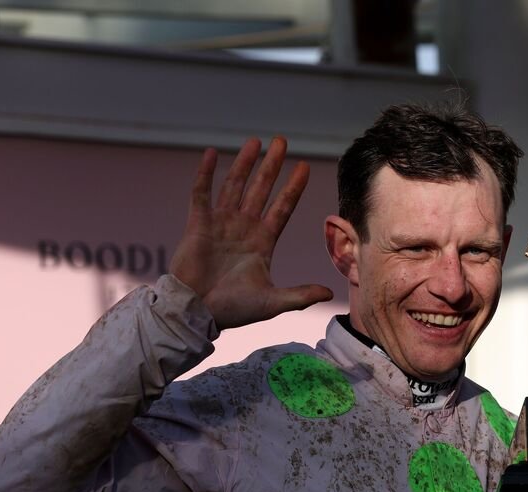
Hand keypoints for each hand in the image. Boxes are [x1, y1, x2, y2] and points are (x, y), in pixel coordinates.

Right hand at [170, 137, 332, 328]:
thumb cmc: (233, 309)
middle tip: (281, 141)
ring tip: (255, 141)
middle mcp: (243, 228)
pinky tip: (211, 153)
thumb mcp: (273, 301)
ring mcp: (220, 224)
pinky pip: (201, 193)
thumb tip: (330, 293)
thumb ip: (300, 295)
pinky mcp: (197, 225)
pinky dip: (205, 173)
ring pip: (234, 185)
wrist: (197, 313)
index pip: (282, 207)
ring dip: (244, 163)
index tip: (303, 167)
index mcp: (262, 242)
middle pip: (261, 189)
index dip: (293, 188)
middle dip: (271, 165)